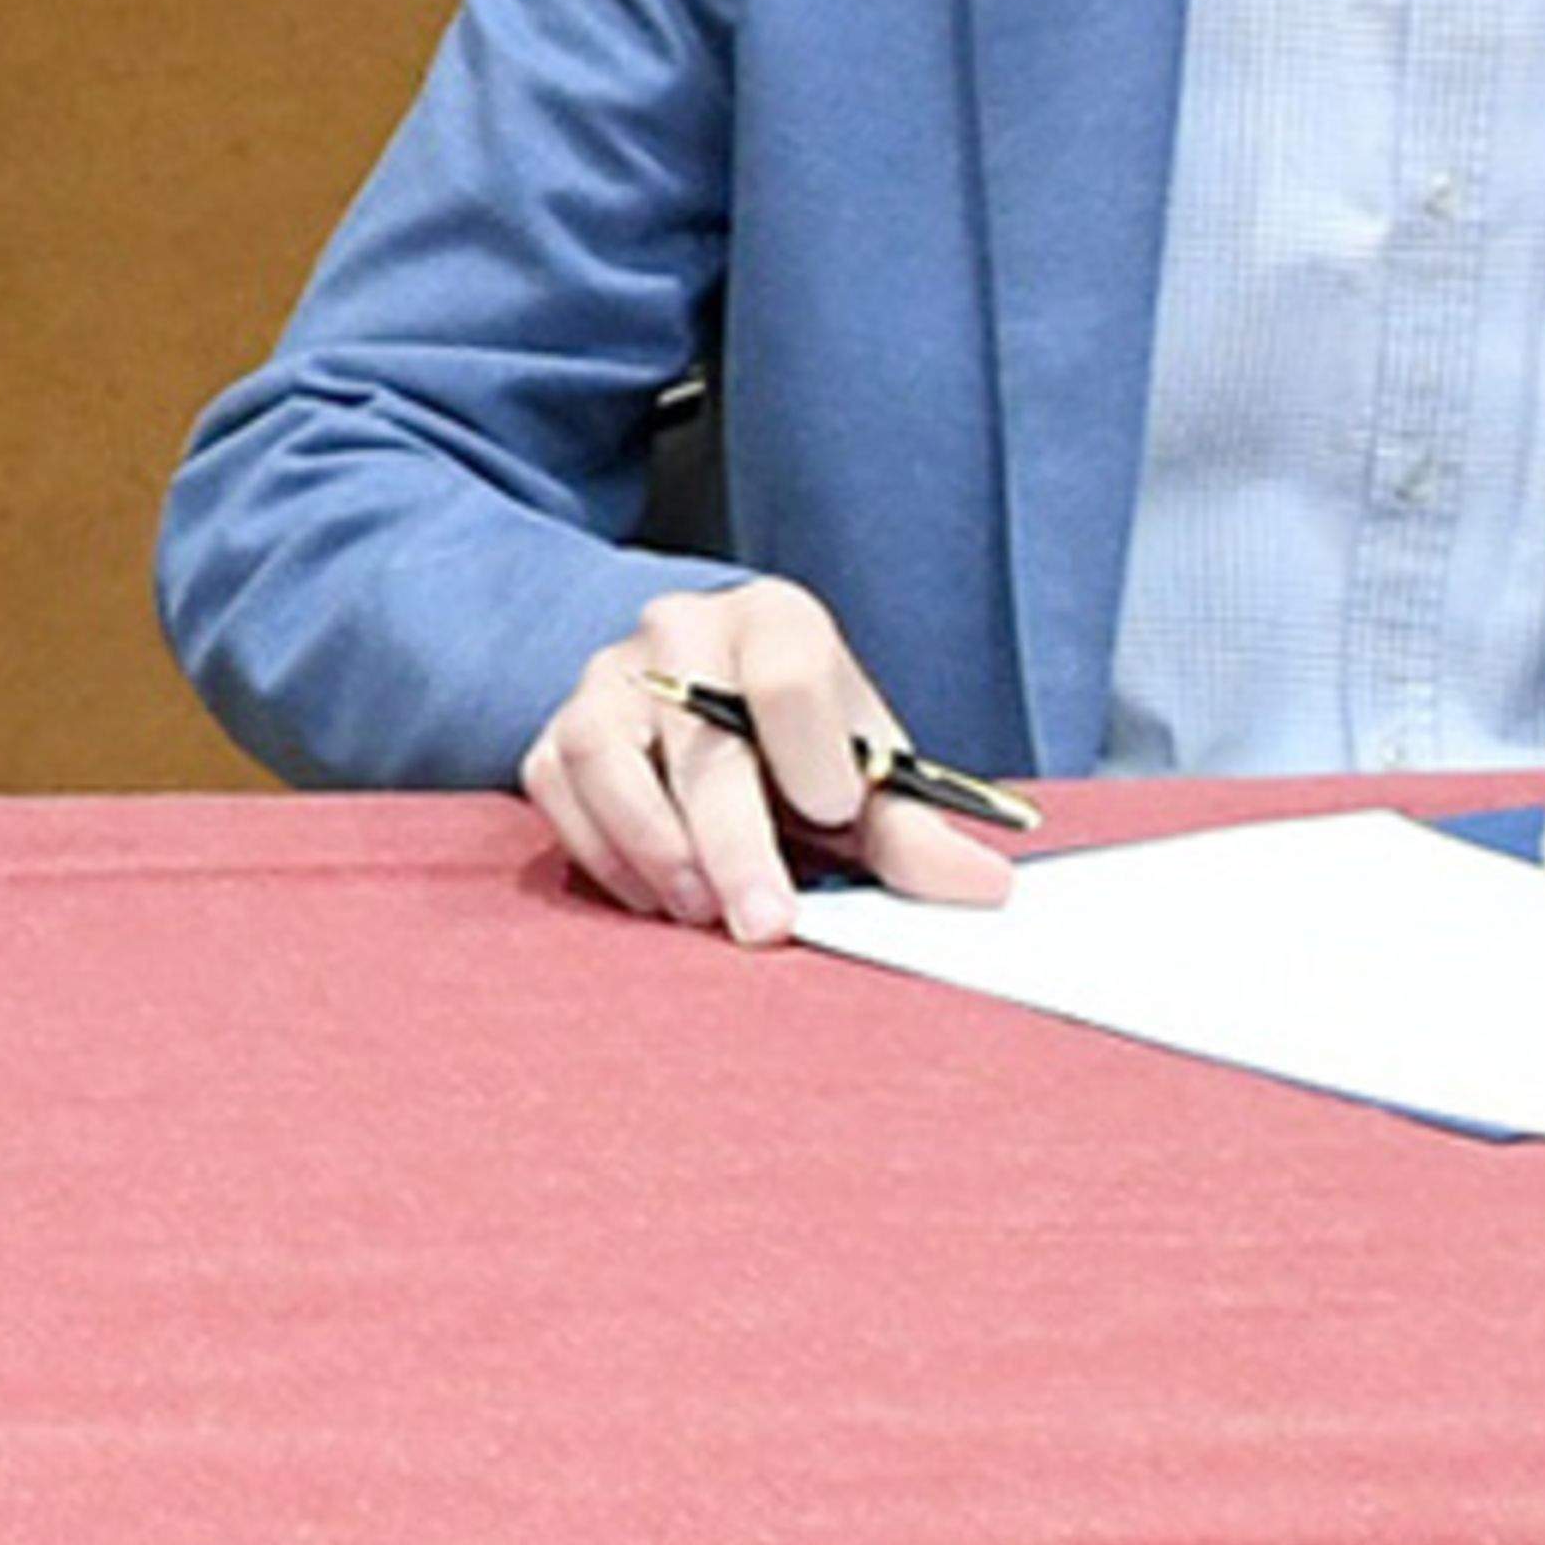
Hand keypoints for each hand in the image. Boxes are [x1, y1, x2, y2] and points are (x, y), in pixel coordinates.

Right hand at [519, 577, 1017, 943]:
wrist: (716, 708)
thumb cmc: (804, 748)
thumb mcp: (867, 776)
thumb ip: (916, 833)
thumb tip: (987, 888)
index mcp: (777, 620)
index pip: (789, 670)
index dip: (810, 749)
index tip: (833, 811)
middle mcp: (683, 630)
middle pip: (702, 738)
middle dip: (734, 844)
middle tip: (764, 925)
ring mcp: (608, 676)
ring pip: (609, 758)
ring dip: (654, 849)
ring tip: (701, 911)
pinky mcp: (557, 730)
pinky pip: (560, 791)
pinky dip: (603, 854)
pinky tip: (653, 894)